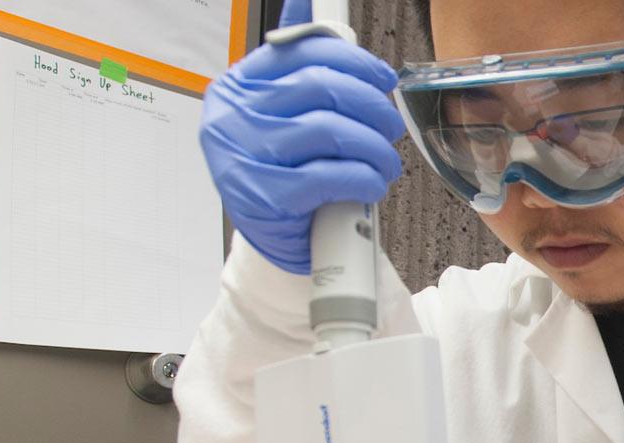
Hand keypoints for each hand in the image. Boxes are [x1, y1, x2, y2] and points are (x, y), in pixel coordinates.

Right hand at [198, 0, 404, 273]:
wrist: (273, 237)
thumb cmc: (285, 168)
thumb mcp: (284, 112)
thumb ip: (298, 61)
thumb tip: (307, 0)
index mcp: (240, 83)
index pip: (304, 51)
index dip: (356, 61)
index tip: (384, 78)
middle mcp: (233, 114)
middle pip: (321, 87)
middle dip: (372, 106)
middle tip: (391, 127)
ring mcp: (243, 155)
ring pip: (329, 131)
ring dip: (374, 148)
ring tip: (386, 162)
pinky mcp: (262, 196)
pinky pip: (328, 176)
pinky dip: (363, 179)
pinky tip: (372, 184)